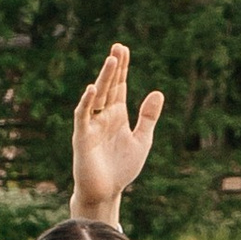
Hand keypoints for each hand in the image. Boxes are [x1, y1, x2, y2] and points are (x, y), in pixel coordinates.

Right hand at [71, 45, 163, 217]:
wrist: (106, 192)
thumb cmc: (122, 168)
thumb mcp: (142, 140)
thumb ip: (148, 117)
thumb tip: (158, 92)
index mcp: (117, 115)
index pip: (120, 86)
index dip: (123, 68)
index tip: (124, 49)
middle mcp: (103, 115)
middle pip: (109, 86)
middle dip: (114, 67)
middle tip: (118, 47)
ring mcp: (92, 124)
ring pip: (97, 96)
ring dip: (104, 78)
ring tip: (112, 60)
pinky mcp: (82, 136)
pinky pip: (83, 116)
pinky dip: (86, 102)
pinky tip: (92, 89)